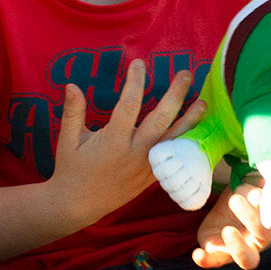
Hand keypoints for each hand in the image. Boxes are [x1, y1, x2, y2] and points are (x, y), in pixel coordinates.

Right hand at [48, 60, 204, 227]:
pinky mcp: (151, 177)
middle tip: (186, 74)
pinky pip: (173, 159)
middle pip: (160, 120)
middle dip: (175, 95)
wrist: (77, 206)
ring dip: (189, 120)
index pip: (128, 105)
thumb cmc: (71, 170)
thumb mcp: (67, 141)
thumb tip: (71, 85)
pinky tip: (197, 131)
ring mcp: (146, 167)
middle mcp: (134, 153)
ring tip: (203, 102)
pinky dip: (186, 144)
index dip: (135, 81)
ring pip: (173, 141)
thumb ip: (72, 112)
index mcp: (113, 142)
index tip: (139, 63)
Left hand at [191, 176, 270, 269]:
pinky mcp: (219, 255)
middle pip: (263, 236)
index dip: (267, 206)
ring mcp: (240, 250)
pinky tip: (198, 253)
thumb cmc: (243, 199)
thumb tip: (255, 194)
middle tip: (235, 199)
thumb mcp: (247, 189)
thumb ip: (252, 190)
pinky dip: (207, 260)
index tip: (256, 192)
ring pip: (246, 259)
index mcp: (269, 220)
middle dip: (252, 218)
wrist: (226, 213)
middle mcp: (258, 239)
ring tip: (227, 230)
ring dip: (238, 247)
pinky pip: (215, 262)